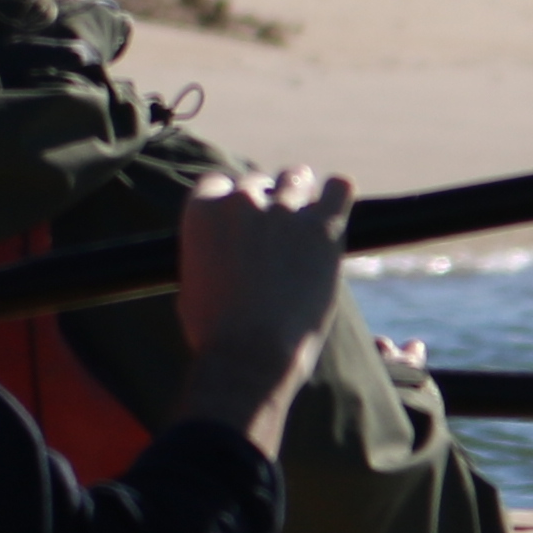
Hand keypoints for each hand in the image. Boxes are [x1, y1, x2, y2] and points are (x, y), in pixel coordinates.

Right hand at [171, 166, 348, 453]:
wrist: (250, 353)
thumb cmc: (215, 331)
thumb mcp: (193, 282)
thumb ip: (207, 252)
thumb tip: (220, 252)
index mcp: (201, 210)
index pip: (220, 183)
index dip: (233, 203)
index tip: (244, 224)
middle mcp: (240, 201)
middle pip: (259, 182)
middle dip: (268, 203)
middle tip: (279, 235)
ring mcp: (282, 211)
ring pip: (297, 179)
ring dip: (301, 197)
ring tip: (306, 225)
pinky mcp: (322, 228)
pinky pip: (339, 187)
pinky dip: (337, 193)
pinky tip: (335, 208)